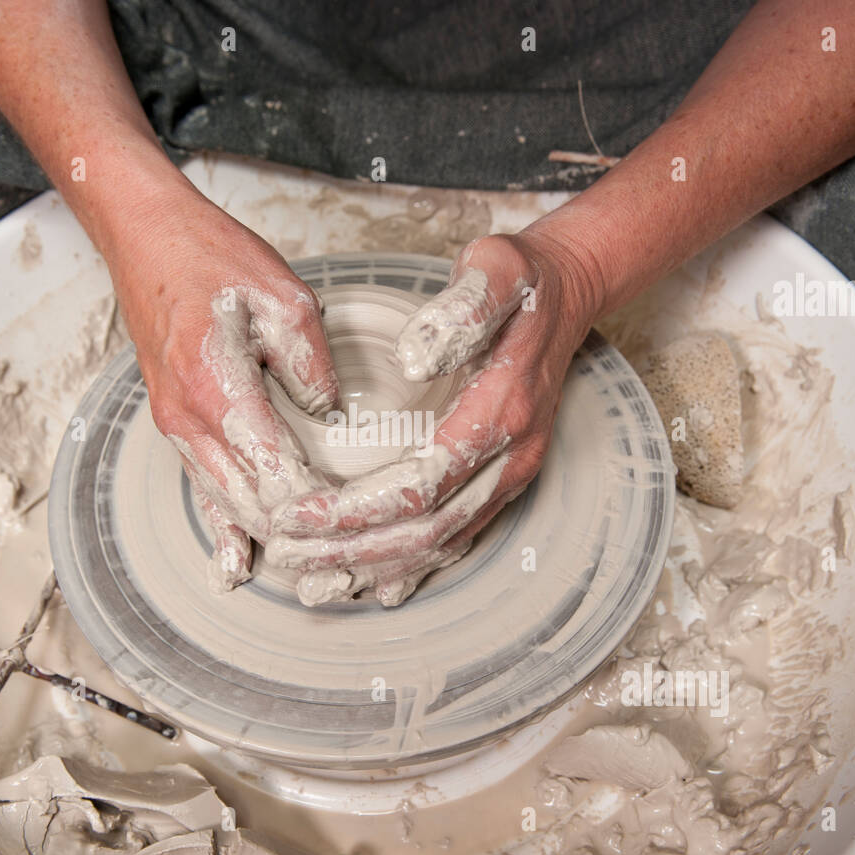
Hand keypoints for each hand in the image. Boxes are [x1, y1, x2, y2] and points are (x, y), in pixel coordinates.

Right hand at [108, 189, 340, 591]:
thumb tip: (328, 412)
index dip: (319, 508)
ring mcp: (177, 426)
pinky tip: (237, 566)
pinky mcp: (176, 424)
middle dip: (301, 536)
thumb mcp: (283, 294)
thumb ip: (310, 361)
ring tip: (315, 572)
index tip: (359, 524)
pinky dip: (225, 527)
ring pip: (225, 504)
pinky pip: (202, 488)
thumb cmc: (211, 258)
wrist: (145, 238)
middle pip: (250, 504)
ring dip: (269, 538)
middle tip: (352, 560)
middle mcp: (189, 420)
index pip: (275, 474)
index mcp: (217, 388)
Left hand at [263, 228, 602, 604]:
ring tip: (313, 583)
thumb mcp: (494, 268)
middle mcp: (510, 457)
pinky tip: (372, 585)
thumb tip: (414, 361)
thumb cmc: (520, 280)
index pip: (420, 484)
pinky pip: (457, 537)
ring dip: (374, 569)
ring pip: (440, 545)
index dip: (355, 509)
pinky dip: (412, 567)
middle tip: (288, 553)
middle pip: (425, 530)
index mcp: (501, 412)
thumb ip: (461, 310)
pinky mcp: (501, 479)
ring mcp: (510, 475)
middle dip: (351, 550)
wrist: (566, 292)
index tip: (297, 513)